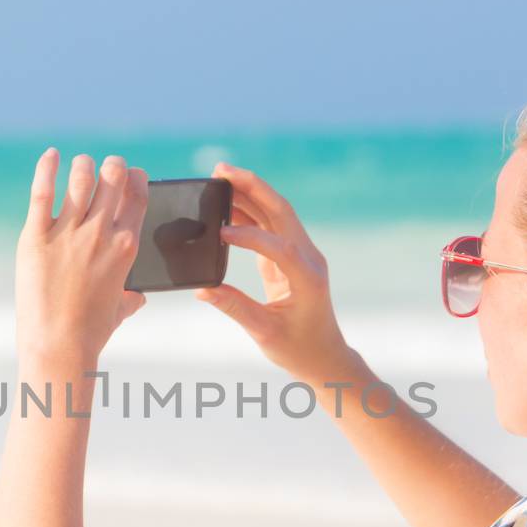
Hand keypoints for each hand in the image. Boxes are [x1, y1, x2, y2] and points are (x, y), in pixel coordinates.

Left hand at [15, 149, 149, 365]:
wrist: (59, 345)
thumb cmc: (91, 332)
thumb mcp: (119, 310)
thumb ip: (131, 298)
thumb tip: (139, 298)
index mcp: (126, 247)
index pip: (138, 195)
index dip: (136, 177)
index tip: (130, 174)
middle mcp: (100, 234)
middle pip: (111, 177)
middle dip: (111, 165)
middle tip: (106, 166)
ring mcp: (68, 233)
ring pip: (80, 178)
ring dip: (83, 166)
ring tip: (80, 165)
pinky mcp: (36, 237)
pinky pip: (42, 192)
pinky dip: (46, 168)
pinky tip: (50, 155)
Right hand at [195, 162, 355, 382]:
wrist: (324, 357)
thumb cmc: (299, 349)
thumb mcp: (265, 333)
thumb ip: (234, 308)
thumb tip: (202, 289)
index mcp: (308, 278)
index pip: (279, 247)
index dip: (250, 236)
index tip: (220, 233)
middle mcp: (309, 258)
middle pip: (281, 211)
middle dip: (252, 186)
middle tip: (221, 169)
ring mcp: (301, 254)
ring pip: (275, 213)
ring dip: (248, 193)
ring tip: (218, 178)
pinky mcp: (290, 257)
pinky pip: (270, 227)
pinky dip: (248, 213)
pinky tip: (224, 207)